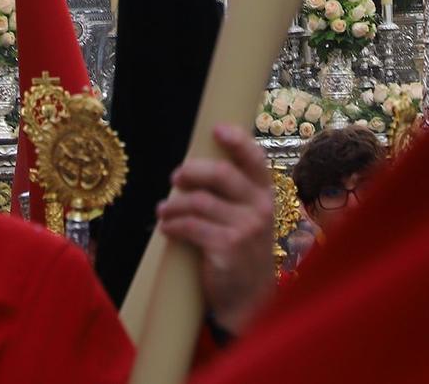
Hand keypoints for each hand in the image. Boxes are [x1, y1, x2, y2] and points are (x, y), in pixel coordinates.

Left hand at [156, 123, 278, 334]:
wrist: (249, 299)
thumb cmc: (243, 252)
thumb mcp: (250, 219)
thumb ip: (234, 195)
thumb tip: (194, 168)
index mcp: (265, 195)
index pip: (255, 159)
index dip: (237, 140)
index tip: (217, 129)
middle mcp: (260, 207)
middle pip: (221, 174)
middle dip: (192, 171)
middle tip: (176, 176)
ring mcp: (246, 228)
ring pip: (199, 201)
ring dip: (174, 204)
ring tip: (163, 210)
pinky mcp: (227, 247)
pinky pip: (191, 226)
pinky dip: (173, 225)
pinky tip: (167, 228)